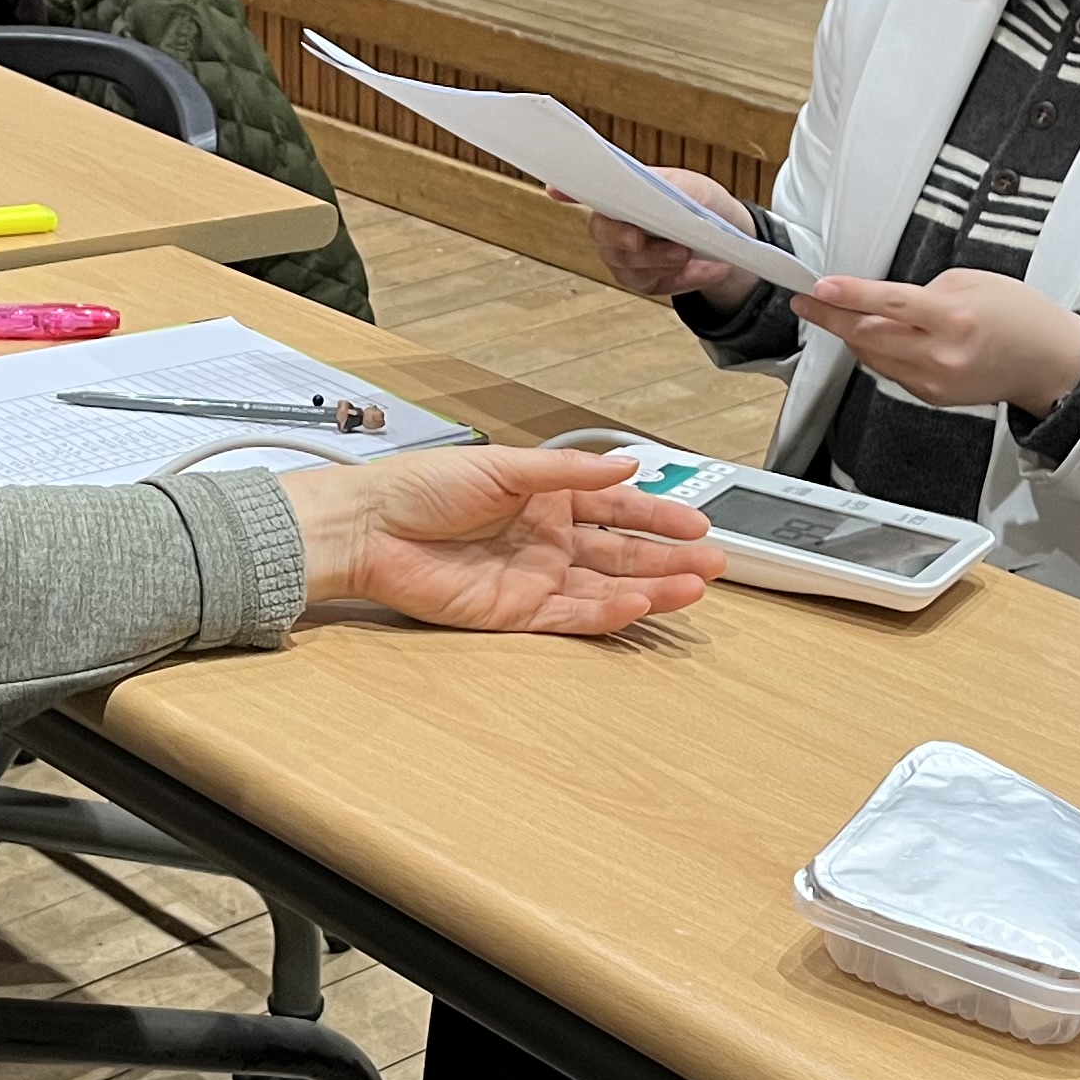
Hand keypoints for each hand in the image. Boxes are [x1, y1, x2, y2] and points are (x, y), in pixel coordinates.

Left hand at [282, 447, 719, 634]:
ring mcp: (532, 577)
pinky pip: (571, 616)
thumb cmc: (418, 487)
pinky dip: (607, 614)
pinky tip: (640, 606)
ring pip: (604, 588)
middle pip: (619, 552)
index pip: (615, 506)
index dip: (657, 516)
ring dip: (650, 588)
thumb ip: (567, 472)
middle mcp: (544, 538)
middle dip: (667, 558)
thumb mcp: (502, 466)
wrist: (367, 529)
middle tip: (713, 564)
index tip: (696, 523)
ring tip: (693, 589)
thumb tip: (626, 463)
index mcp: (543, 497)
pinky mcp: (514, 612)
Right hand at [581, 167, 761, 314]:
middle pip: (604, 236)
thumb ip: (673, 191)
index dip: (567, 191)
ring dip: (661, 260)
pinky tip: (712, 268)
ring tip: (688, 251)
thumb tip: (665, 200)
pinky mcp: (643, 282)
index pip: (583, 190)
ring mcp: (624, 258)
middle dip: (624, 239)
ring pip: (630, 266)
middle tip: (640, 238)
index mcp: (618, 195)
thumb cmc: (698, 201)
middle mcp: (611, 228)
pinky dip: (687, 278)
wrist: (720, 233)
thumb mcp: (693, 187)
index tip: (555, 189)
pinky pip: (657, 285)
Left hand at [793, 267, 1079, 415]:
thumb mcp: (975, 282)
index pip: (888, 305)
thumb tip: (886, 302)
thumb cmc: (1020, 317)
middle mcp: (942, 355)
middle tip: (806, 302)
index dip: (848, 295)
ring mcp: (935, 381)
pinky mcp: (932, 396)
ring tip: (829, 314)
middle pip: (868, 336)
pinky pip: (889, 371)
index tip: (819, 288)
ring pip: (872, 356)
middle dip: (831, 317)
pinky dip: (874, 352)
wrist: (1049, 362)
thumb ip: (925, 291)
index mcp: (954, 319)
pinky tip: (866, 336)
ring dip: (848, 334)